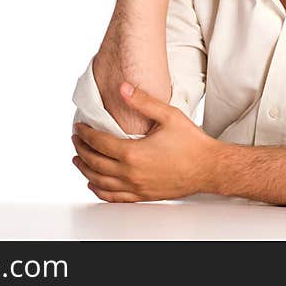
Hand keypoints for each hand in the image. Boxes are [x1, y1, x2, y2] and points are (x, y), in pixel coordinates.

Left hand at [71, 82, 222, 201]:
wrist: (209, 168)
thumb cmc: (192, 144)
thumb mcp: (168, 115)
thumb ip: (142, 101)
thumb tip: (123, 88)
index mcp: (133, 153)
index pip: (99, 142)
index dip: (86, 133)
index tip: (79, 127)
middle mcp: (130, 173)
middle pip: (94, 163)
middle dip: (81, 149)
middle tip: (76, 140)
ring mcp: (136, 187)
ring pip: (100, 182)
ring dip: (85, 170)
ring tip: (78, 160)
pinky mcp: (143, 195)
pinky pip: (113, 198)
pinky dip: (99, 191)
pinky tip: (94, 185)